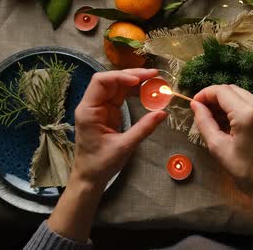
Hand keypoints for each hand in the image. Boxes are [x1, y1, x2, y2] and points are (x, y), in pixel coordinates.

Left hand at [73, 68, 166, 189]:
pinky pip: (121, 96)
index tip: (140, 80)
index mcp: (89, 110)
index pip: (101, 82)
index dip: (120, 77)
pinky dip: (134, 92)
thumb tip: (163, 113)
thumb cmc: (101, 164)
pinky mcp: (108, 112)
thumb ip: (143, 128)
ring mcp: (100, 107)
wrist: (89, 177)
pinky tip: (147, 92)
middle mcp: (92, 104)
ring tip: (155, 81)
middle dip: (132, 76)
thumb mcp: (124, 147)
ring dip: (135, 82)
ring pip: (117, 86)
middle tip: (155, 76)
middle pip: (111, 80)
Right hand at [191, 85, 252, 249]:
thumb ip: (204, 122)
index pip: (222, 91)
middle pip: (232, 89)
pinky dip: (236, 106)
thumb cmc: (244, 170)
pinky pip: (250, 101)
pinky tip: (227, 120)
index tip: (194, 103)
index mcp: (248, 114)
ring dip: (225, 101)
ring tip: (212, 117)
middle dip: (214, 97)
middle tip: (201, 111)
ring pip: (241, 94)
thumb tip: (195, 105)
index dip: (205, 94)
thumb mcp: (218, 147)